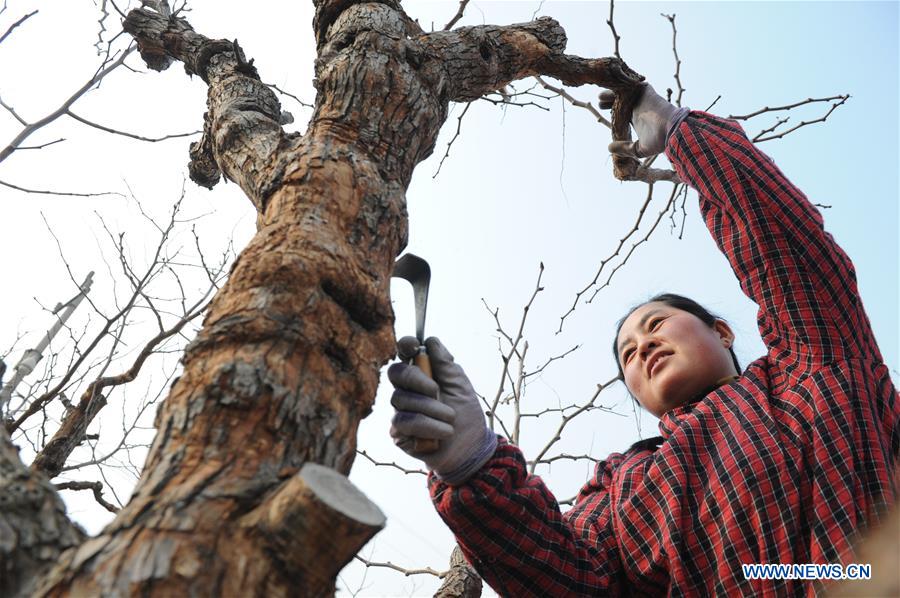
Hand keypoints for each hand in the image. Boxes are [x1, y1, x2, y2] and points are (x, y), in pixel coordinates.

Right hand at [388, 336, 496, 484]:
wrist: (471, 449)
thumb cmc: (466, 416)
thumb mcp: (460, 386)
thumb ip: (446, 364)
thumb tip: (431, 340)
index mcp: (421, 375)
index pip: (404, 354)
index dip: (405, 345)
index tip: (414, 346)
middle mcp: (407, 391)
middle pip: (396, 373)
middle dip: (417, 380)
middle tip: (437, 391)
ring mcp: (400, 411)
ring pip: (402, 399)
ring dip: (432, 409)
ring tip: (451, 418)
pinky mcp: (398, 433)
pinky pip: (405, 422)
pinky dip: (430, 426)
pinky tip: (444, 433)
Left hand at [599, 84, 686, 157]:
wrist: (672, 131)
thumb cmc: (658, 141)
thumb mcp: (638, 148)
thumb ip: (623, 148)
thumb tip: (608, 148)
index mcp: (635, 118)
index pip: (620, 110)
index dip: (611, 107)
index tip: (600, 107)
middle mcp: (638, 107)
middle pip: (621, 99)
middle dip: (610, 97)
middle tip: (599, 100)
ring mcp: (642, 99)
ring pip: (625, 91)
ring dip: (614, 90)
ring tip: (601, 94)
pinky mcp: (646, 91)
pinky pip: (633, 84)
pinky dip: (623, 83)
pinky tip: (611, 84)